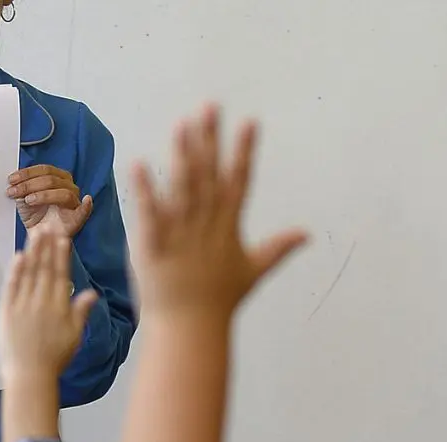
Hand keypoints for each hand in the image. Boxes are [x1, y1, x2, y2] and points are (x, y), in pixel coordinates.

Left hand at [0, 229, 98, 383]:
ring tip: (35, 233)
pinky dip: (15, 271)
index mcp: (60, 307)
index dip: (62, 255)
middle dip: (47, 246)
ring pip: (29, 273)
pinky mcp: (7, 312)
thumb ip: (81, 312)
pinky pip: (12, 286)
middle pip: (45, 268)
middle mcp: (42, 302)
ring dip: (32, 251)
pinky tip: (18, 256)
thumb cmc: (54, 359)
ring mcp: (23, 305)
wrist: (30, 376)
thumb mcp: (74, 335)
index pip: (62, 275)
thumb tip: (92, 293)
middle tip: (48, 225)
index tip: (62, 238)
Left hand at [9, 165, 93, 238]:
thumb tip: (13, 182)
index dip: (27, 173)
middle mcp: (68, 186)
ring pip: (63, 193)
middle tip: (14, 191)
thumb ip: (21, 188)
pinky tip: (87, 201)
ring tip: (28, 200)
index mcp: (58, 177)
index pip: (44, 170)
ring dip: (43, 195)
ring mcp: (74, 201)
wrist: (38, 237)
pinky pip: (84, 211)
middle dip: (29, 184)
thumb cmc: (34, 216)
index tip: (11, 180)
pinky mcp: (78, 218)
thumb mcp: (23, 199)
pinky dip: (87, 206)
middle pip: (51, 180)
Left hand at [130, 105, 307, 318]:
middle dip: (210, 139)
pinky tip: (139, 163)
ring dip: (182, 154)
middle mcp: (206, 224)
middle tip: (209, 106)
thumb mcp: (254, 271)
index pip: (240, 180)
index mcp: (228, 226)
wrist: (190, 329)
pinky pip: (149, 212)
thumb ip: (278, 248)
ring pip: (183, 187)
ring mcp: (181, 233)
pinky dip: (145, 189)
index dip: (244, 151)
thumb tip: (307, 234)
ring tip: (181, 124)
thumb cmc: (220, 302)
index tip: (250, 121)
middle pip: (210, 174)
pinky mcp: (153, 244)